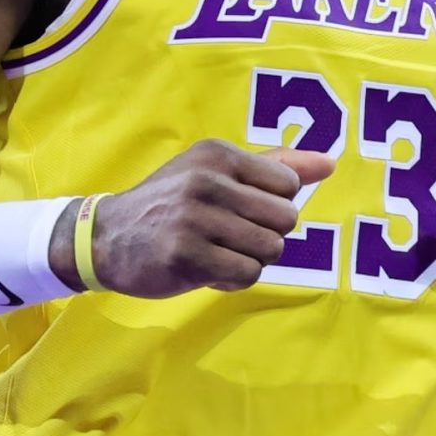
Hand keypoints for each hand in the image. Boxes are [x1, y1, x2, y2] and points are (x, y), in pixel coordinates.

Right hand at [67, 139, 336, 295]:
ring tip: (219, 252)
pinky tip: (209, 270)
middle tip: (232, 236)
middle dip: (267, 235)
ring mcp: (194, 219)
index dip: (274, 206)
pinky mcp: (185, 256)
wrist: (106, 237)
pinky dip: (234, 280)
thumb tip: (329, 164)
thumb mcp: (215, 173)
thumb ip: (275, 167)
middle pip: (286, 219)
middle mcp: (206, 181)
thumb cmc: (171, 203)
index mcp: (217, 155)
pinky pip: (246, 275)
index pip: (289, 186)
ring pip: (270, 250)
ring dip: (251, 260)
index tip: (242, 211)